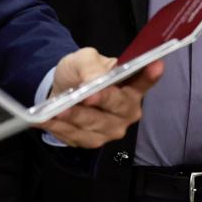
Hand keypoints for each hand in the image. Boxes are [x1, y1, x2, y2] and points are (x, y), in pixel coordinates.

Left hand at [38, 48, 162, 147]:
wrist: (62, 90)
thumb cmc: (81, 73)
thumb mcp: (84, 60)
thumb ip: (91, 66)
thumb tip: (94, 80)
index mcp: (131, 87)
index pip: (145, 81)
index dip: (150, 75)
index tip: (156, 65)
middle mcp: (127, 111)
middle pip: (117, 107)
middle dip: (101, 101)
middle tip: (87, 96)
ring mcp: (111, 129)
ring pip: (94, 124)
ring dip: (74, 118)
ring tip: (57, 110)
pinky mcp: (92, 141)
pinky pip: (76, 136)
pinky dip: (60, 128)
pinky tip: (45, 120)